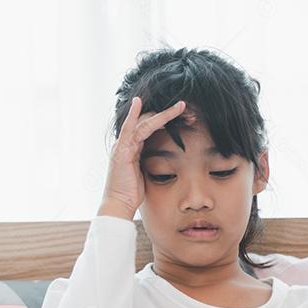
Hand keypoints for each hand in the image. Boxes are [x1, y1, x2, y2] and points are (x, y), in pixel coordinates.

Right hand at [98, 96, 186, 219]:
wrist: (119, 204)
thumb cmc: (132, 192)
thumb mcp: (145, 172)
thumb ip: (150, 160)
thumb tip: (165, 156)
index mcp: (132, 147)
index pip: (149, 126)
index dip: (166, 119)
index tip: (185, 117)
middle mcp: (126, 143)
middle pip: (147, 120)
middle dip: (168, 114)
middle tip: (187, 109)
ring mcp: (122, 145)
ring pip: (144, 122)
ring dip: (163, 114)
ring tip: (180, 107)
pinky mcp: (121, 150)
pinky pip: (129, 129)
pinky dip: (134, 115)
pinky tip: (139, 102)